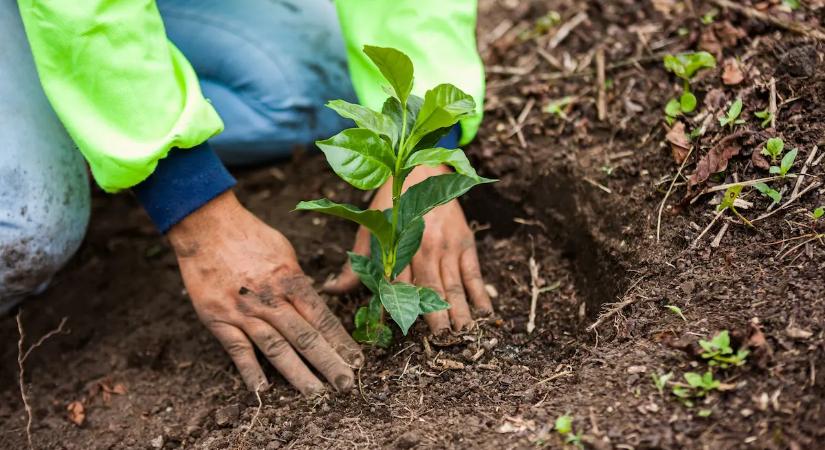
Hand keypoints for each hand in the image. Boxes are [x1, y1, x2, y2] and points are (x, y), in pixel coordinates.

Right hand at [168, 191, 362, 393]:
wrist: (206, 226)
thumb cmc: (249, 235)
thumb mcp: (284, 252)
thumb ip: (298, 281)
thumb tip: (313, 300)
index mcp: (290, 280)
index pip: (322, 318)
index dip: (341, 342)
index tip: (357, 361)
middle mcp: (271, 299)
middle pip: (305, 337)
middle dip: (328, 363)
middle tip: (346, 385)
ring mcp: (244, 311)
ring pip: (276, 348)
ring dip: (297, 374)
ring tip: (315, 394)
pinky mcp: (218, 319)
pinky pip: (237, 350)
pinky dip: (250, 371)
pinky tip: (263, 390)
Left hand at [324, 165, 492, 332]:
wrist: (420, 168)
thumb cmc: (390, 205)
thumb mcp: (368, 231)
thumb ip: (354, 265)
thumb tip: (331, 291)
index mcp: (397, 247)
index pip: (397, 285)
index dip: (399, 309)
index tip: (402, 332)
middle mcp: (423, 248)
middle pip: (430, 288)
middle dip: (437, 316)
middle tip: (443, 341)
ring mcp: (447, 246)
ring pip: (454, 284)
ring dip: (461, 310)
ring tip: (465, 334)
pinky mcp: (465, 242)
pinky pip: (474, 273)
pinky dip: (480, 293)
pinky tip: (485, 313)